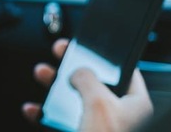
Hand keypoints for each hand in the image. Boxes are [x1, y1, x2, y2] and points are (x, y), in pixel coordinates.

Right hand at [22, 38, 153, 131]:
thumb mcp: (99, 103)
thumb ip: (88, 79)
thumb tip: (79, 71)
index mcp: (135, 105)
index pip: (124, 72)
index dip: (104, 57)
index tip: (86, 46)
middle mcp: (119, 117)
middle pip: (94, 84)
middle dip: (72, 69)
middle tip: (58, 55)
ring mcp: (100, 130)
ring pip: (75, 103)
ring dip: (55, 89)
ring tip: (42, 75)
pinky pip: (61, 124)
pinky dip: (45, 115)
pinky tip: (34, 110)